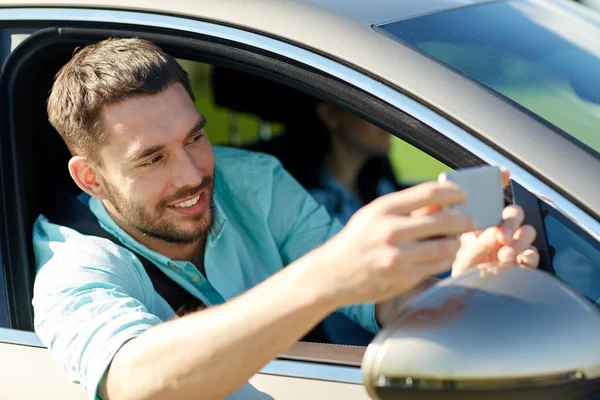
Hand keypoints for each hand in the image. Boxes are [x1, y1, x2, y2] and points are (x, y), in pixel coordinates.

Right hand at [313, 182, 474, 306]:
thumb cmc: (357, 241)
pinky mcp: (403, 278)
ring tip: (454, 240)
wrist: (331, 274)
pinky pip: (438, 266)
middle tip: (469, 221)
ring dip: (456, 242)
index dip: (454, 193)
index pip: (431, 193)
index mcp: (384, 208)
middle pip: (446, 220)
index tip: (463, 196)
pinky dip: (445, 259)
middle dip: (465, 219)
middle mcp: (391, 230)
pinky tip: (441, 256)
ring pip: (447, 246)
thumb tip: (442, 201)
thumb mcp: (374, 216)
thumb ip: (407, 208)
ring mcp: (398, 256)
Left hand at [451, 168, 538, 276]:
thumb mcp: (454, 251)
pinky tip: (517, 261)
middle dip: (511, 221)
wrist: (462, 293)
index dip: (499, 182)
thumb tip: (485, 227)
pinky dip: (529, 256)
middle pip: (514, 213)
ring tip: (504, 256)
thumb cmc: (456, 269)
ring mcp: (511, 245)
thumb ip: (468, 239)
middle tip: (501, 235)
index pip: (492, 196)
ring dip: (519, 241)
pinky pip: (533, 255)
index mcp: (480, 220)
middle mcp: (498, 229)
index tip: (503, 174)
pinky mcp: (520, 262)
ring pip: (527, 232)